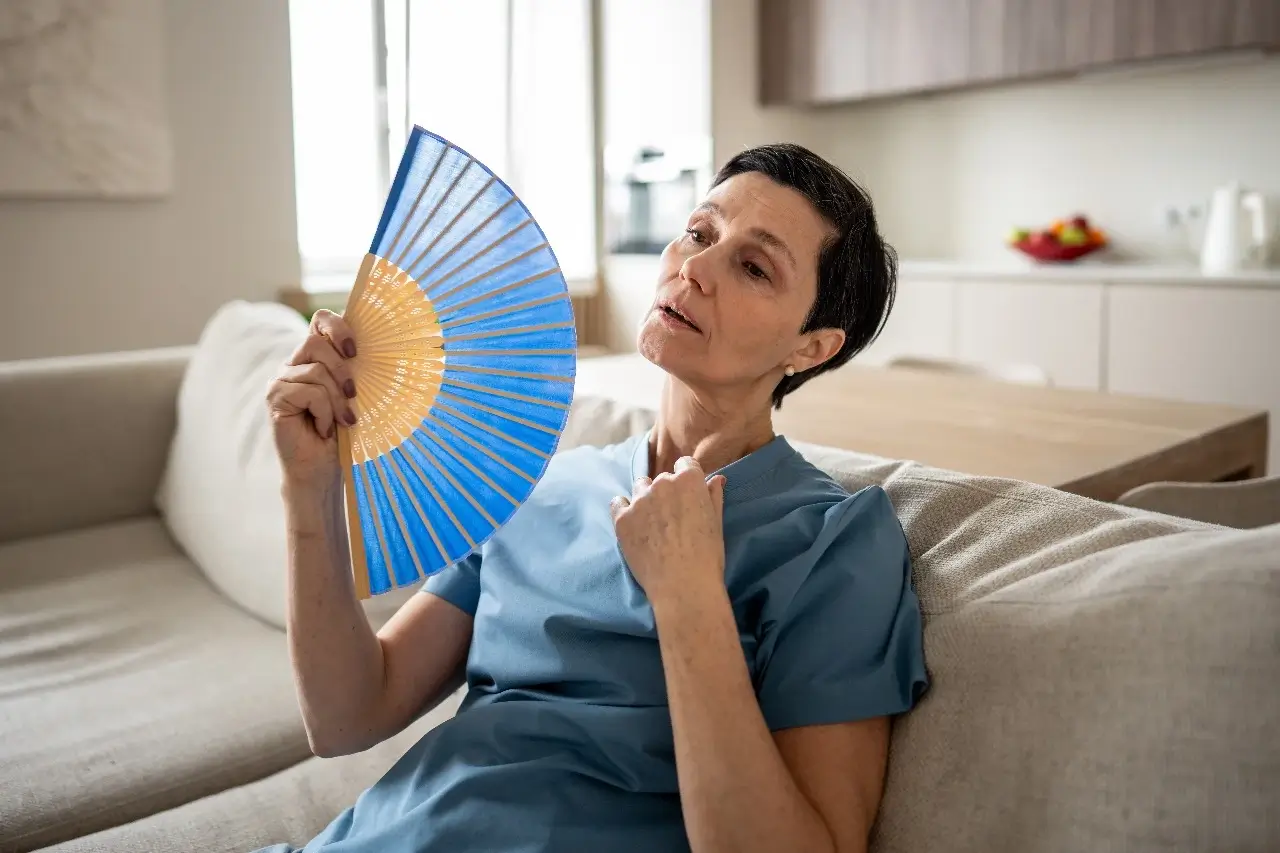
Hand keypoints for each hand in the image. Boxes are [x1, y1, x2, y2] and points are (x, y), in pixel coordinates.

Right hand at [266, 309, 358, 491]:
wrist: (322, 469)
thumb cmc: (342, 433)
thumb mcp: (353, 395)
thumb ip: (354, 370)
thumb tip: (372, 350)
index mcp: (314, 358)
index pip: (319, 321)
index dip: (338, 327)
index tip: (355, 351)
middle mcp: (294, 365)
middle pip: (316, 343)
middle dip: (342, 369)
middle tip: (354, 395)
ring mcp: (281, 381)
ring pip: (316, 371)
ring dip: (337, 400)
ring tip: (343, 421)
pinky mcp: (275, 398)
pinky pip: (310, 393)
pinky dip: (325, 413)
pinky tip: (323, 430)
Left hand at [611, 456, 727, 607]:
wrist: (683, 585)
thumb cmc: (707, 555)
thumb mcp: (716, 522)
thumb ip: (713, 496)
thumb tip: (716, 479)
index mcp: (689, 480)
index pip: (685, 464)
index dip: (687, 479)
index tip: (687, 496)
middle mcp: (662, 483)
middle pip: (662, 478)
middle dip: (667, 492)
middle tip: (671, 517)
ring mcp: (639, 500)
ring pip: (640, 487)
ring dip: (646, 498)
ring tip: (652, 522)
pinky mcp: (622, 518)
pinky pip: (618, 503)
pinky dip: (624, 509)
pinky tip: (632, 523)